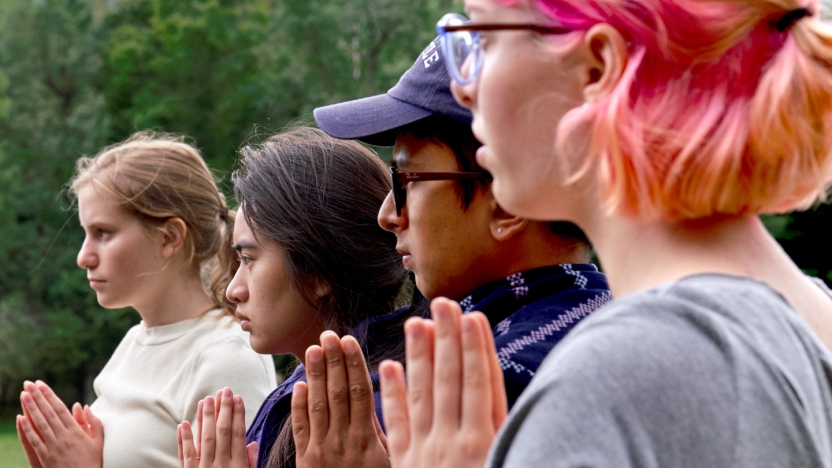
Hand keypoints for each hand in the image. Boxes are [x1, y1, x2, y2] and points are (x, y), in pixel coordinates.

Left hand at [16, 380, 103, 467]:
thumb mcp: (98, 441)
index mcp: (76, 431)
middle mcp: (63, 437)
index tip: (41, 385)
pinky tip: (20, 418)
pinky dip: (27, 429)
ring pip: (40, 424)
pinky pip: (35, 441)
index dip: (50, 396)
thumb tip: (83, 406)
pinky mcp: (46, 457)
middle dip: (38, 397)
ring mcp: (53, 447)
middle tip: (29, 384)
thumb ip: (93, 423)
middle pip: (48, 413)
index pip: (60, 409)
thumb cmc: (92, 461)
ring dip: (31, 408)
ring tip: (24, 395)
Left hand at [178, 388, 257, 467]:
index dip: (238, 414)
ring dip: (205, 417)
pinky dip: (184, 439)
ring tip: (206, 399)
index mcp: (238, 465)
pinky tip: (183, 424)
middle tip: (224, 391)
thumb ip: (251, 461)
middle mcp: (221, 465)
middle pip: (223, 432)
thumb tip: (252, 443)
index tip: (237, 398)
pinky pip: (187, 455)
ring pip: (205, 439)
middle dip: (224, 409)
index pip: (238, 434)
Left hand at [292, 332, 389, 467]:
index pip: (359, 392)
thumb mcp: (390, 462)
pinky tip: (299, 386)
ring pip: (318, 405)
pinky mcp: (306, 461)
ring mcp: (322, 450)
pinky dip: (299, 406)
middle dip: (333, 361)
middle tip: (327, 335)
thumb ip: (384, 432)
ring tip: (312, 349)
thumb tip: (391, 399)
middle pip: (337, 393)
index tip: (349, 341)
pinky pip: (301, 429)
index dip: (353, 364)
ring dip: (315, 375)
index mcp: (367, 440)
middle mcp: (343, 441)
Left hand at [380, 298, 507, 467]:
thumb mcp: (502, 461)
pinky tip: (389, 365)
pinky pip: (396, 423)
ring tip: (415, 321)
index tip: (473, 317)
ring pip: (422, 394)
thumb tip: (498, 382)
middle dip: (448, 339)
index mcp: (482, 443)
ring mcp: (424, 451)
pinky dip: (392, 394)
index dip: (476, 349)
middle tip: (443, 303)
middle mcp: (452, 443)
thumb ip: (500, 429)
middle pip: (450, 380)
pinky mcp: (403, 462)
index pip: (480, 384)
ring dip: (419, 355)